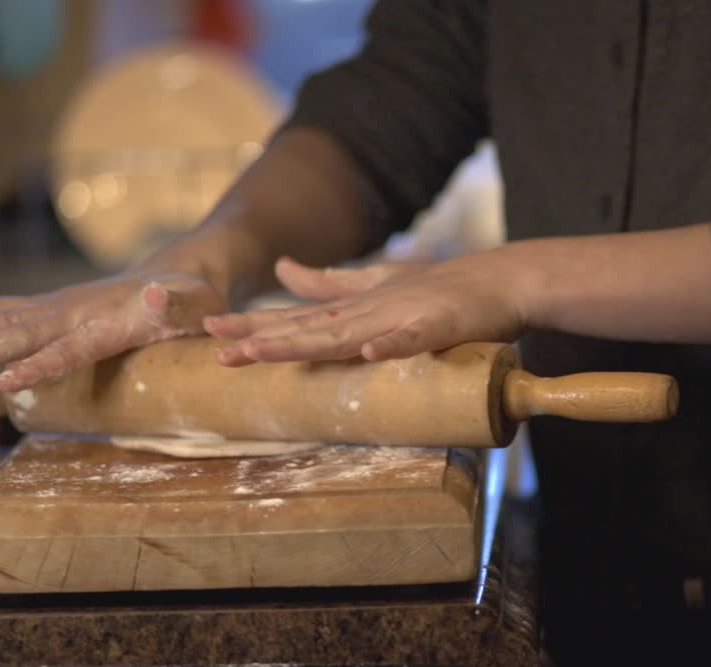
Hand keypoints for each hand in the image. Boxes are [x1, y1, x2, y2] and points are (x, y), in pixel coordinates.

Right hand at [0, 268, 226, 391]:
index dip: (39, 364)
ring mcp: (64, 305)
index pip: (70, 348)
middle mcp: (79, 310)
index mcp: (111, 321)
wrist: (184, 272)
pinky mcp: (55, 306)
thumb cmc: (197, 298)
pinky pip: (8, 307)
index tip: (6, 379)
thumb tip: (156, 293)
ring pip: (9, 315)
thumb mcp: (199, 304)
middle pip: (29, 330)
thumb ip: (179, 305)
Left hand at [204, 252, 531, 364]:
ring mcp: (401, 316)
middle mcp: (369, 311)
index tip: (209, 332)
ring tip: (266, 353)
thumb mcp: (377, 284)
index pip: (296, 320)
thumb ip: (328, 282)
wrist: (501, 281)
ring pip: (346, 333)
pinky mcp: (437, 325)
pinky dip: (390, 345)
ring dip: (305, 344)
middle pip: (308, 328)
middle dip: (262, 338)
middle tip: (217, 349)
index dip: (254, 326)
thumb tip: (281, 269)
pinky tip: (368, 353)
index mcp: (354, 308)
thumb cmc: (441, 288)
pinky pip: (412, 338)